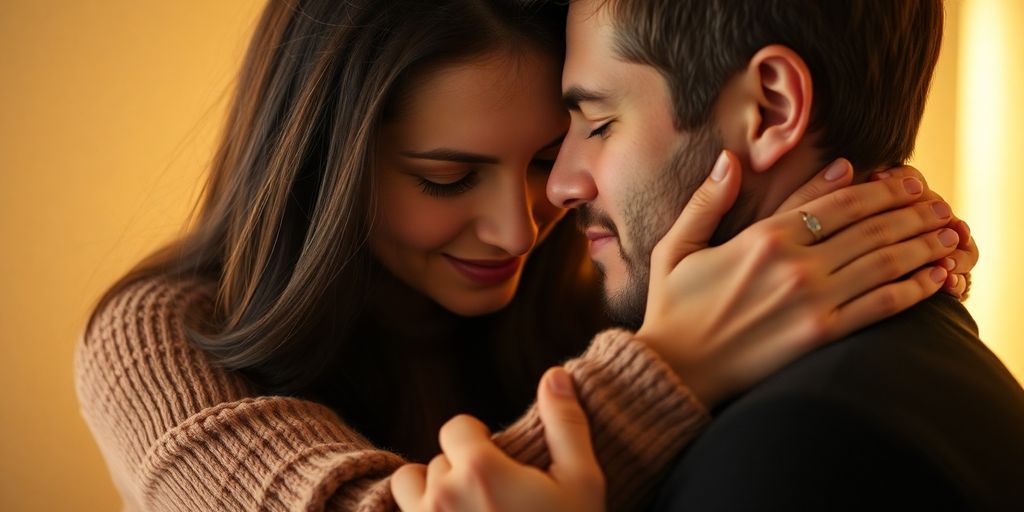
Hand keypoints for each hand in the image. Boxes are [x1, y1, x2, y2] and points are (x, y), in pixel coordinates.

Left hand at [391, 368, 604, 511]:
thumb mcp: (582, 482)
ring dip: (431, 496)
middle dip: (460, 471)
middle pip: (437, 460)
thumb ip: (566, 424)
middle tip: (494, 498)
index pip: (456, 427)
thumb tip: (555, 374)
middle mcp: (441, 495)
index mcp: (478, 468)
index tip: (497, 460)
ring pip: (410, 489)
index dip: (478, 439)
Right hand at [635, 151, 959, 406]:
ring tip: (950, 233)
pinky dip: (915, 288)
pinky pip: (881, 305)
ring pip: (884, 261)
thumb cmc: (672, 309)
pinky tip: (936, 277)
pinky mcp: (821, 334)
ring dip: (924, 243)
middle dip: (911, 210)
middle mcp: (796, 263)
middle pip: (870, 226)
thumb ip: (706, 201)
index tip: (905, 179)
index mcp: (764, 237)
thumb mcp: (677, 247)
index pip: (837, 200)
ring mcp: (812, 300)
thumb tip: (728, 159)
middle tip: (937, 203)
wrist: (675, 370)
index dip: (879, 187)